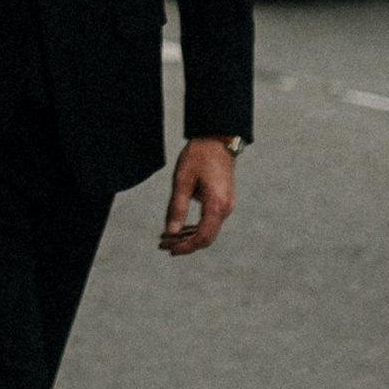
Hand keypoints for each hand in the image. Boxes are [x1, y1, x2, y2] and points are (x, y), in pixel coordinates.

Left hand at [158, 137, 236, 255]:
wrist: (217, 139)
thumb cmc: (199, 156)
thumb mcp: (182, 180)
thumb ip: (177, 207)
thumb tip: (171, 232)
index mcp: (217, 204)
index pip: (203, 237)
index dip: (186, 247)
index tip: (169, 249)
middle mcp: (225, 208)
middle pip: (206, 237)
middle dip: (184, 243)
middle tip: (162, 244)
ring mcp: (226, 205)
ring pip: (208, 230)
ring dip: (188, 236)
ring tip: (167, 237)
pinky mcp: (223, 201)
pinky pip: (210, 221)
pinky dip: (195, 227)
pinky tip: (179, 228)